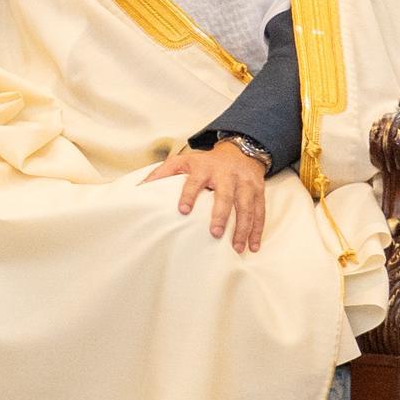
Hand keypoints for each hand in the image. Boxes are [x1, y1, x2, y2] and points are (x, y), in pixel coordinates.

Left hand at [146, 139, 271, 255]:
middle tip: (215, 233)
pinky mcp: (258, 192)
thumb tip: (140, 188)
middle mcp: (227, 176)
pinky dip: (257, 230)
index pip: (194, 182)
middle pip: (225, 196)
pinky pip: (260, 212)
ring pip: (246, 207)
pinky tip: (253, 245)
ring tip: (236, 247)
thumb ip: (162, 174)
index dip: (189, 195)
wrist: (240, 152)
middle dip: (221, 215)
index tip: (183, 210)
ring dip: (243, 228)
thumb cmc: (206, 162)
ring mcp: (245, 184)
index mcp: (204, 169)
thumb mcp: (182, 161)